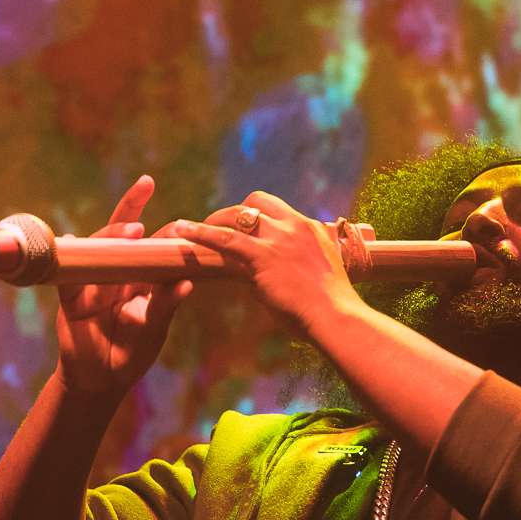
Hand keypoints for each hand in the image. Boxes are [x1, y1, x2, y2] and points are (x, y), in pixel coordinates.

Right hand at [54, 175, 193, 395]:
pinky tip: (69, 239)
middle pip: (121, 233)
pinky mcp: (70, 297)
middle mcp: (115, 272)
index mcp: (139, 277)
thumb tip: (187, 282)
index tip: (180, 220)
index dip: (163, 229)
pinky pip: (66, 274)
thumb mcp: (154, 329)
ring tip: (132, 229)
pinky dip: (66, 255)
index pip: (151, 244)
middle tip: (146, 185)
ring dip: (111, 235)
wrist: (102, 380)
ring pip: (97, 248)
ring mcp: (91, 281)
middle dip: (131, 207)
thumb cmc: (132, 352)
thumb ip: (165, 305)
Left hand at [171, 191, 366, 341]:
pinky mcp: (264, 255)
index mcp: (312, 230)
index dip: (259, 215)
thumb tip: (255, 285)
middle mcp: (296, 226)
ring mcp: (280, 238)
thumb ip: (287, 274)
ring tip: (193, 228)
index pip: (280, 211)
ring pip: (239, 215)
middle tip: (218, 225)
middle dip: (235, 212)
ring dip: (215, 219)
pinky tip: (183, 231)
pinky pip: (225, 239)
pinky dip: (201, 233)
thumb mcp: (313, 281)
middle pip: (259, 202)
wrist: (337, 317)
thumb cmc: (328, 310)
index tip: (246, 225)